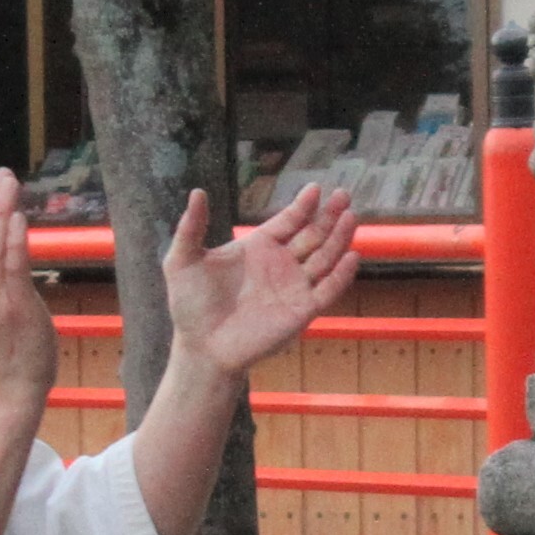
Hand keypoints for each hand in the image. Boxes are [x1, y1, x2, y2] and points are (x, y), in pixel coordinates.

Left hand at [163, 182, 360, 380]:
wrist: (201, 346)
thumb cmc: (190, 305)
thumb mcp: (183, 260)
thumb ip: (191, 227)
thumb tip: (197, 192)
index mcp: (258, 247)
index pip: (288, 221)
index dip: (302, 206)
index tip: (315, 188)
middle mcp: (280, 264)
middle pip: (312, 235)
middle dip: (328, 215)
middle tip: (343, 194)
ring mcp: (293, 287)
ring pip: (325, 257)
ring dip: (339, 238)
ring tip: (350, 216)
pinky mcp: (301, 311)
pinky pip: (327, 290)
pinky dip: (341, 275)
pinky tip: (351, 255)